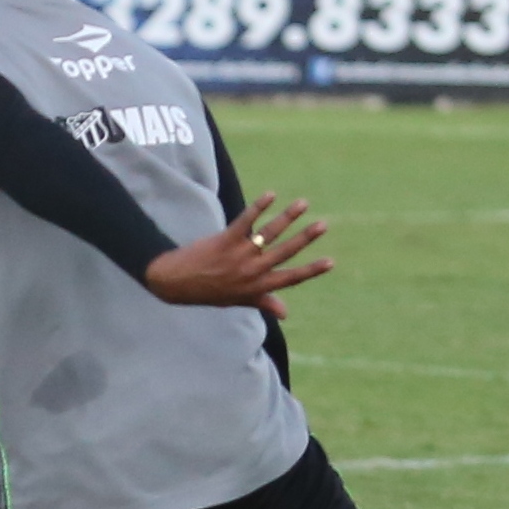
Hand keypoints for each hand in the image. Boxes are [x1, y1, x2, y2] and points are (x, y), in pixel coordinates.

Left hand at [142, 193, 332, 316]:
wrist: (177, 283)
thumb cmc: (210, 291)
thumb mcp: (239, 300)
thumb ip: (264, 301)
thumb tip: (286, 313)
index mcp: (257, 287)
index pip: (291, 278)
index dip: (312, 270)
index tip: (331, 261)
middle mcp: (252, 271)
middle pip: (286, 252)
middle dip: (306, 237)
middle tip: (323, 224)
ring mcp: (239, 255)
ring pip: (270, 233)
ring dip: (288, 216)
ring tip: (303, 204)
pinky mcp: (226, 240)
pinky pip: (246, 220)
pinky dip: (259, 206)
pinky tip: (271, 195)